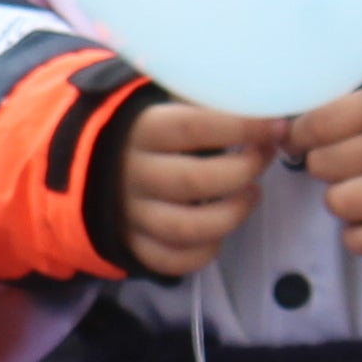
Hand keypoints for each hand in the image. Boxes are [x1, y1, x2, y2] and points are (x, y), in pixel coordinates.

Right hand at [116, 101, 284, 276]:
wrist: (88, 159)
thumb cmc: (145, 126)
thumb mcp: (164, 102)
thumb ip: (203, 103)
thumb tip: (260, 105)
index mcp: (139, 130)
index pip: (193, 127)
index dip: (240, 127)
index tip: (274, 126)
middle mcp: (131, 173)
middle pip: (194, 181)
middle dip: (243, 170)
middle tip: (264, 157)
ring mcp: (130, 214)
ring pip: (187, 228)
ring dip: (232, 214)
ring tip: (252, 194)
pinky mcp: (132, 244)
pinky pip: (172, 260)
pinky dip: (204, 251)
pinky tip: (219, 231)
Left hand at [291, 84, 361, 255]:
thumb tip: (313, 109)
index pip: (321, 122)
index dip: (302, 132)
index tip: (299, 136)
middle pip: (324, 164)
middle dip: (324, 164)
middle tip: (339, 161)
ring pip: (338, 202)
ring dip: (341, 198)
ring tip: (358, 189)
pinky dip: (358, 234)